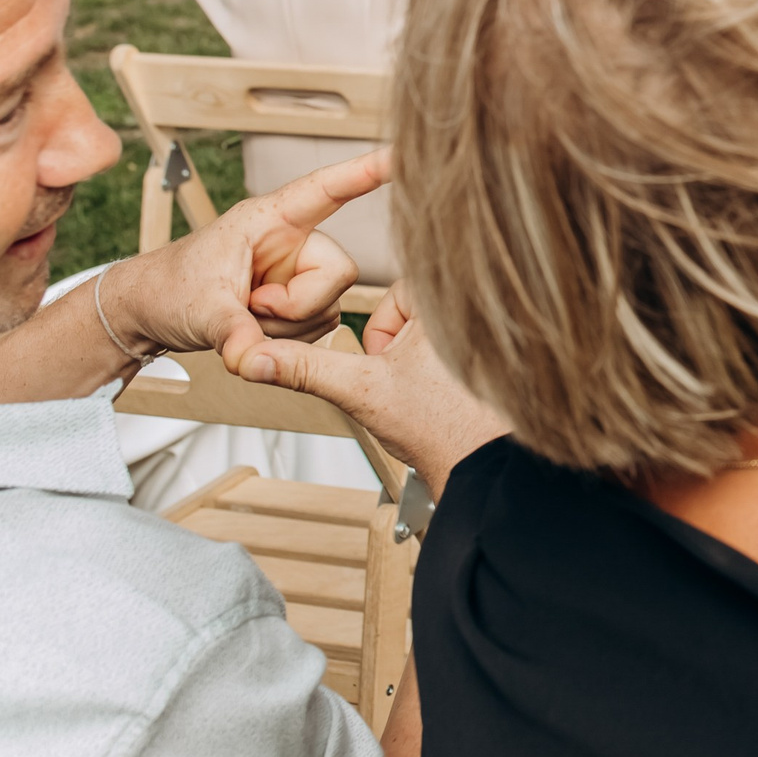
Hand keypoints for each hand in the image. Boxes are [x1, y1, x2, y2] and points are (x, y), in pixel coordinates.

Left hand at [103, 150, 388, 366]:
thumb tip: (253, 361)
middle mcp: (292, 241)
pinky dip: (289, 340)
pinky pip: (320, 325)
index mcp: (269, 219)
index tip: (401, 154)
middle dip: (298, 305)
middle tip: (252, 309)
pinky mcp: (299, 300)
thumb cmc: (166, 288)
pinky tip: (256, 328)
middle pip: (339, 270)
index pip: (327, 189)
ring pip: (331, 304)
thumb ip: (232, 334)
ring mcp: (298, 273)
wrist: (147, 314)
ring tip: (245, 318)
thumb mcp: (199, 309)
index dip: (365, 172)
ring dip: (288, 327)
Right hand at [232, 280, 510, 500]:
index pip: (401, 289)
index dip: (386, 327)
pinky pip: (462, 347)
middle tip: (412, 379)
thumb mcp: (359, 389)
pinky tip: (447, 396)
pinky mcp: (503, 359)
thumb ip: (304, 367)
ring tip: (431, 391)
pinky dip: (446, 368)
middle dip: (405, 344)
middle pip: (421, 309)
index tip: (390, 360)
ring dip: (423, 357)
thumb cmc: (438, 427)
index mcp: (452, 303)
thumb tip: (254, 356)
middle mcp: (482, 312)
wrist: (478, 467)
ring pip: (438, 329)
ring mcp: (496, 336)